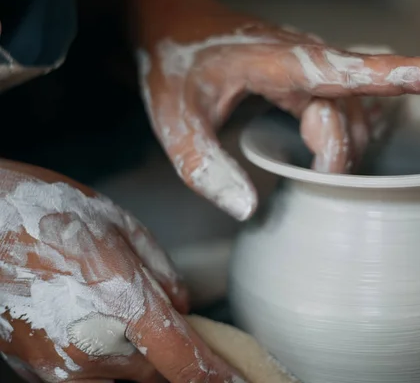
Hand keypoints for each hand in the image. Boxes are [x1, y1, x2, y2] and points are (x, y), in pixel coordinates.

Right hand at [0, 160, 243, 382]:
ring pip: (126, 380)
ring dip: (139, 361)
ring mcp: (62, 368)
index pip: (186, 360)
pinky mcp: (37, 373)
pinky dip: (107, 362)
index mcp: (123, 303)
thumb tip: (182, 304)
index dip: (219, 377)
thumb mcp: (119, 226)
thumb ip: (161, 271)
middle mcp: (94, 347)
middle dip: (174, 356)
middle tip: (164, 320)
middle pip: (161, 374)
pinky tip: (92, 323)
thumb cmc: (46, 215)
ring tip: (119, 316)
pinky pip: (92, 379)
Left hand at [131, 0, 419, 220]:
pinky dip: (348, 134)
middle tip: (308, 179)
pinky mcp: (313, 74)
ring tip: (310, 164)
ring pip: (358, 112)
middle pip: (355, 113)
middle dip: (340, 156)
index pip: (351, 69)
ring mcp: (313, 64)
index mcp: (278, 60)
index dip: (409, 72)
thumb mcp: (174, 120)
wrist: (176, 26)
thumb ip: (205, 167)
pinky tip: (328, 146)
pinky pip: (350, 105)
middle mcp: (306, 57)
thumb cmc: (174, 64)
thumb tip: (250, 208)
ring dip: (344, 147)